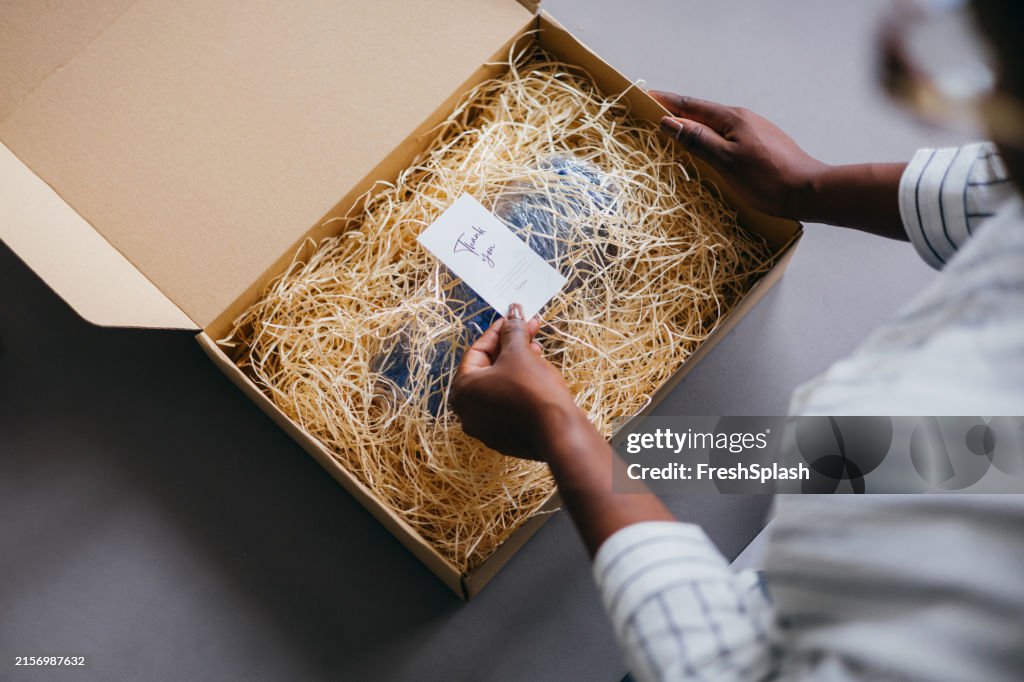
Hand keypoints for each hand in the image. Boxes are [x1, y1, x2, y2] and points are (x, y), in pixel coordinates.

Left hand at [450, 304, 582, 459]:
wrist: (557, 431)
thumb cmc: (531, 390)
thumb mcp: (519, 353)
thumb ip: (512, 330)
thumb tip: (513, 311)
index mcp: (463, 391)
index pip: (477, 351)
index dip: (498, 331)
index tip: (514, 319)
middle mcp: (468, 413)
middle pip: (488, 369)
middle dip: (510, 347)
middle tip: (529, 331)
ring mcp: (486, 429)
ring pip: (500, 387)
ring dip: (517, 365)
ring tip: (537, 351)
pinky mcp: (506, 438)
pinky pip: (508, 405)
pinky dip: (520, 388)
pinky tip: (538, 375)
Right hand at [649, 90, 826, 219]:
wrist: (808, 191)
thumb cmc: (767, 179)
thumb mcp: (726, 161)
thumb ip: (698, 140)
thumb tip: (670, 121)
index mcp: (732, 118)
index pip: (692, 106)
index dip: (668, 102)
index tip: (647, 96)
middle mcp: (742, 118)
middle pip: (703, 112)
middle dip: (677, 111)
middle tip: (654, 111)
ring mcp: (753, 131)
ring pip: (715, 124)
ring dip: (692, 124)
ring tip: (673, 128)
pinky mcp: (760, 144)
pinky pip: (726, 134)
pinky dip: (708, 136)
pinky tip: (705, 146)